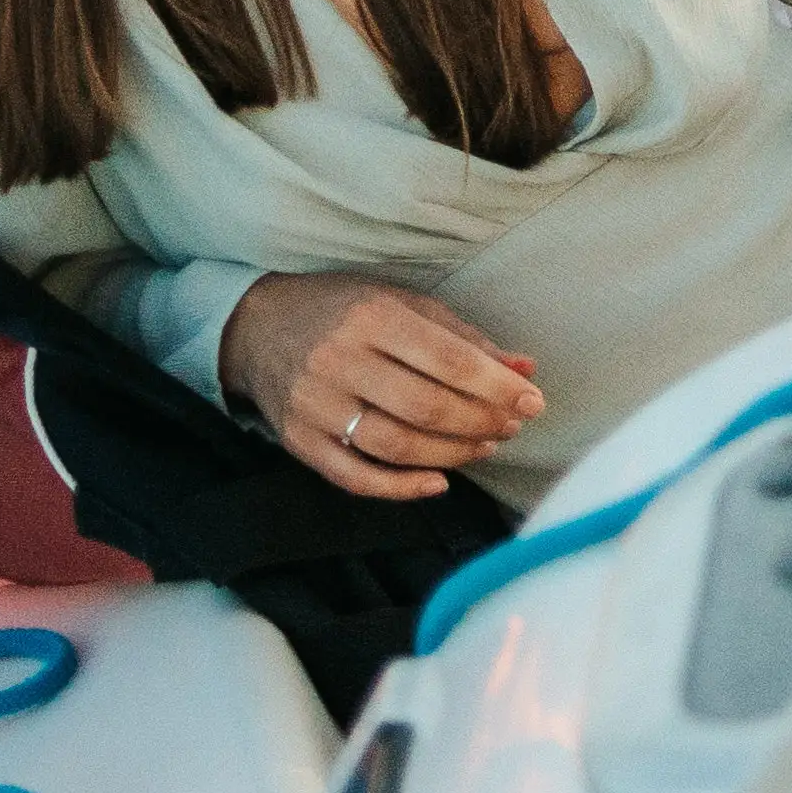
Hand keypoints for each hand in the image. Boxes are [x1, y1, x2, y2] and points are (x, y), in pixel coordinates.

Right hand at [226, 271, 538, 500]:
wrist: (258, 327)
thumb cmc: (346, 310)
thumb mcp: (405, 304)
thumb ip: (465, 338)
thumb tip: (524, 369)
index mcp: (373, 317)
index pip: (449, 360)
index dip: (498, 387)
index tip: (532, 402)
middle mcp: (339, 361)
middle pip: (426, 407)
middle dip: (481, 422)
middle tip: (511, 427)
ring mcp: (314, 406)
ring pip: (395, 445)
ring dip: (452, 454)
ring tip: (485, 446)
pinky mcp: (298, 441)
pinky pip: (353, 476)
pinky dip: (400, 488)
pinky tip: (439, 482)